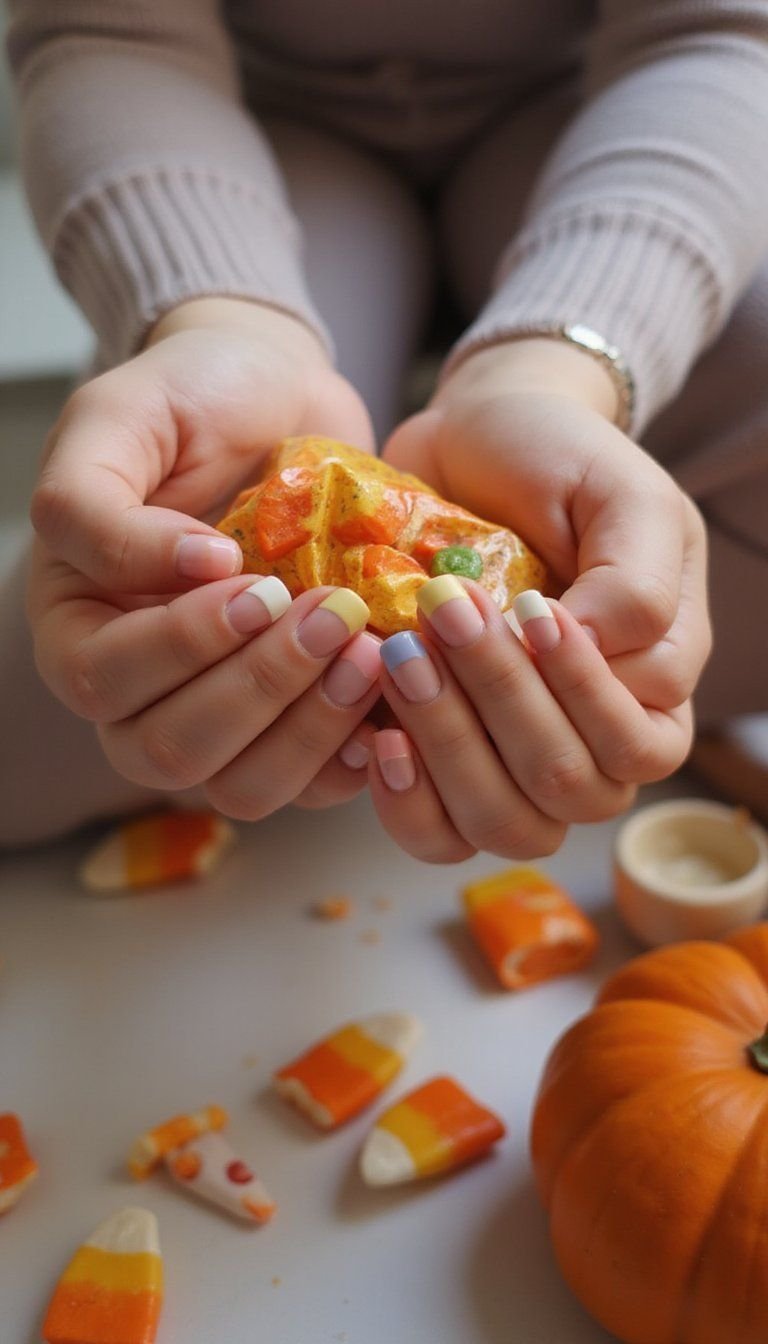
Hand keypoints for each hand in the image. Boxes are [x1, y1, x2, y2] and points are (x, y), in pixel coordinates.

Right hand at [28, 298, 378, 814]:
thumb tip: (187, 574)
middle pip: (174, 751)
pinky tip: (389, 695)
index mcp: (81, 624)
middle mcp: (141, 688)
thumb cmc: (191, 399)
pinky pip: (313, 780)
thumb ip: (99, 503)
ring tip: (368, 653)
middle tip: (335, 617)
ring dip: (309, 730)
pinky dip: (353, 753)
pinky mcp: (293, 717)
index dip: (184, 643)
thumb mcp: (119, 418)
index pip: (107, 679)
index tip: (256, 579)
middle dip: (260, 689)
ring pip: (243, 784)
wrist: (279, 393)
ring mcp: (220, 712)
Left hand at [371, 340, 709, 861]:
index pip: (635, 741)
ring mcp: (514, 757)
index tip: (528, 605)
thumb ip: (635, 576)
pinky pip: (438, 835)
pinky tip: (378, 738)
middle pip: (569, 790)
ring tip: (401, 661)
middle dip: (500, 703)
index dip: (579, 689)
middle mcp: (593, 734)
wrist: (467, 440)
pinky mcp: (441, 760)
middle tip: (441, 612)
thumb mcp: (618, 491)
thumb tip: (594, 654)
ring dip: (450, 751)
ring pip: (506, 825)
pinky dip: (407, 802)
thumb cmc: (554, 459)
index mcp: (655, 680)